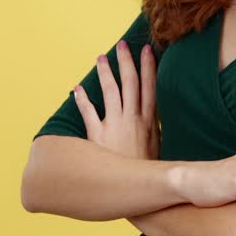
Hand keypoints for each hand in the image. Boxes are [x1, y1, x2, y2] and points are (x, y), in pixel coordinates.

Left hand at [72, 39, 159, 159]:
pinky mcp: (98, 137)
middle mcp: (133, 119)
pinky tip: (77, 88)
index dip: (148, 67)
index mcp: (149, 121)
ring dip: (105, 73)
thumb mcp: (158, 148)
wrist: (137, 190)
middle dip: (127, 62)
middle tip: (123, 45)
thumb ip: (154, 130)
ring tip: (101, 57)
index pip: (150, 87)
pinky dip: (82, 100)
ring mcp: (115, 126)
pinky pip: (88, 114)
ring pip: (110, 92)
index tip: (147, 50)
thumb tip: (155, 116)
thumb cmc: (147, 171)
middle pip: (130, 83)